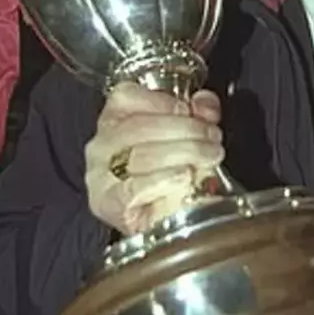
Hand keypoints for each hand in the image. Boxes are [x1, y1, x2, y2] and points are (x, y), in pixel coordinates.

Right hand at [85, 82, 224, 234]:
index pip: (127, 97)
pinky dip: (163, 181)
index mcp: (114, 119)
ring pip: (142, 156)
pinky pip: (134, 189)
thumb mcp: (181, 134)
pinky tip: (184, 177)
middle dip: (186, 130)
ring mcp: (100, 174)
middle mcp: (102, 144)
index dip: (164, 102)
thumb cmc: (162, 171)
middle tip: (213, 138)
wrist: (150, 217)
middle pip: (140, 127)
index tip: (191, 111)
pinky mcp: (107, 204)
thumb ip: (195, 113)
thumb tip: (206, 105)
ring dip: (184, 154)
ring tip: (208, 158)